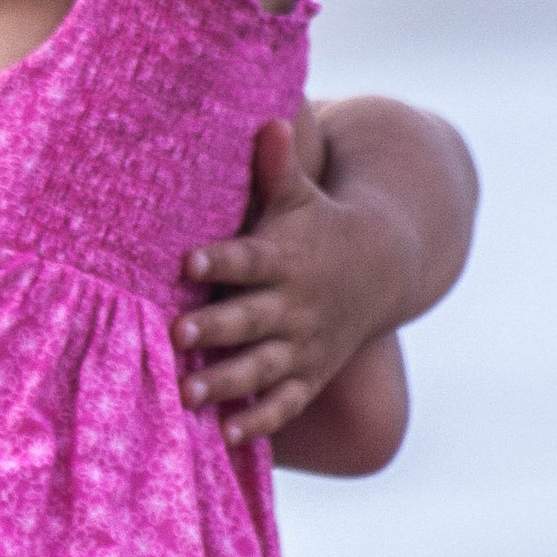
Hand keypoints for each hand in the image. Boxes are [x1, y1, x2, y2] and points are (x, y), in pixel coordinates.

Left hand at [172, 115, 407, 446]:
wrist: (381, 269)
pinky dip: (260, 422)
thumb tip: (268, 119)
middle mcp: (294, 305)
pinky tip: (226, 436)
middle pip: (251, 319)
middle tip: (175, 333)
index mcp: (285, 258)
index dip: (220, 260)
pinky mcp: (308, 375)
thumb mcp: (300, 196)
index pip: (249, 259)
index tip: (188, 261)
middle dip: (216, 328)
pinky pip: (284, 403)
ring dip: (226, 382)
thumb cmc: (318, 225)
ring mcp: (302, 344)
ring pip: (262, 368)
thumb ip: (276, 166)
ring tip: (186, 394)